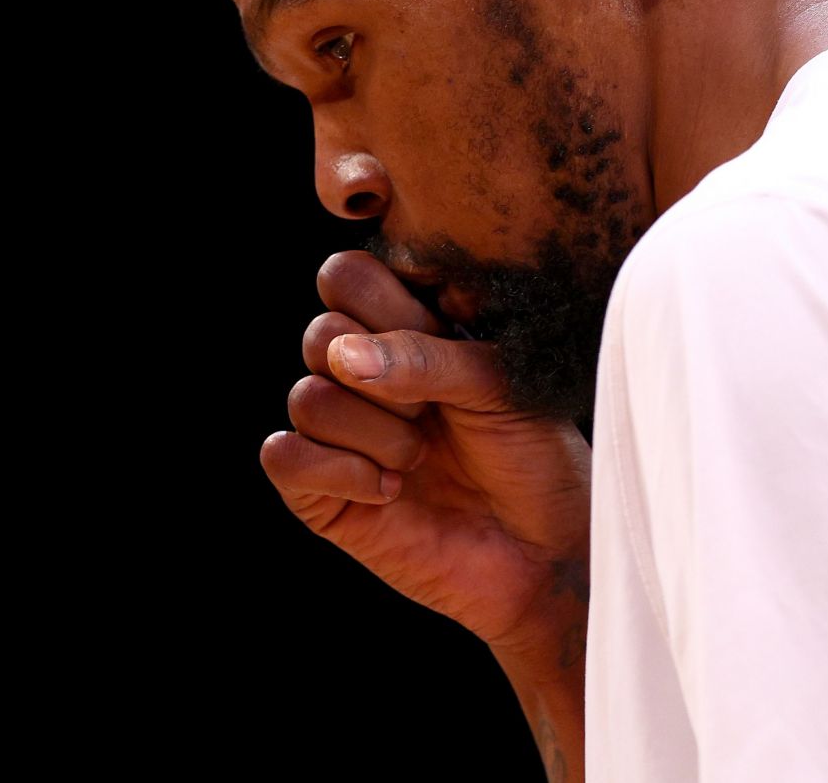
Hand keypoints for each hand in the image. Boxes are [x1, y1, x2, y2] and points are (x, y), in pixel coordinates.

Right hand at [259, 250, 591, 661]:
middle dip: (385, 376)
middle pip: (319, 334)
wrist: (544, 551)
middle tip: (435, 411)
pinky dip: (339, 472)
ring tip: (421, 458)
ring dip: (375, 433)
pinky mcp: (321, 494)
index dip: (384, 305)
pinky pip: (283, 456)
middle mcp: (361, 373)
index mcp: (403, 328)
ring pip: (307, 398)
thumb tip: (345, 356)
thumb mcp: (499, 383)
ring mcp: (338, 434)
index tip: (441, 342)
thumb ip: (427, 355)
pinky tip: (389, 491)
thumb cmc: (533, 455)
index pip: (346, 276)